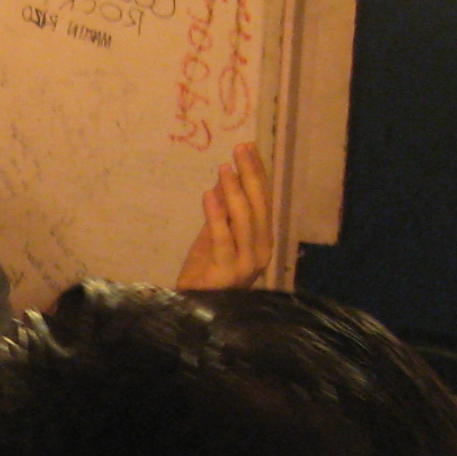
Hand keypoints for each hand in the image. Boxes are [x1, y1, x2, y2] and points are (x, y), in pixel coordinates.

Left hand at [174, 141, 273, 289]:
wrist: (193, 307)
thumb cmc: (205, 271)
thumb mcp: (216, 236)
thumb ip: (224, 213)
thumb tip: (228, 179)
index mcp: (262, 241)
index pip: (263, 201)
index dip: (258, 174)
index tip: (249, 148)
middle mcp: (261, 251)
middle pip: (259, 207)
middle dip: (251, 175)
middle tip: (241, 149)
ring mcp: (247, 264)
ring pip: (244, 220)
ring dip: (234, 191)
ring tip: (224, 168)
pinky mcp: (228, 272)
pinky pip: (223, 238)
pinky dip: (216, 215)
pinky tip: (209, 195)